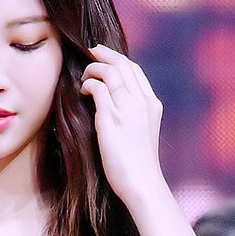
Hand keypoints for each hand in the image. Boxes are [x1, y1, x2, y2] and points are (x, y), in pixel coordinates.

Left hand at [79, 44, 163, 209]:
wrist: (143, 184)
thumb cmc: (138, 165)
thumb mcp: (142, 133)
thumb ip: (134, 115)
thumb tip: (115, 105)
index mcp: (151, 104)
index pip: (134, 70)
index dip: (117, 59)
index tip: (104, 58)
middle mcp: (142, 102)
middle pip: (122, 64)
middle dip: (103, 53)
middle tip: (89, 51)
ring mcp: (127, 109)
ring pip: (109, 71)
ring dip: (93, 68)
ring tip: (84, 77)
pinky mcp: (112, 119)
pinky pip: (97, 88)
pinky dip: (88, 84)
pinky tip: (82, 91)